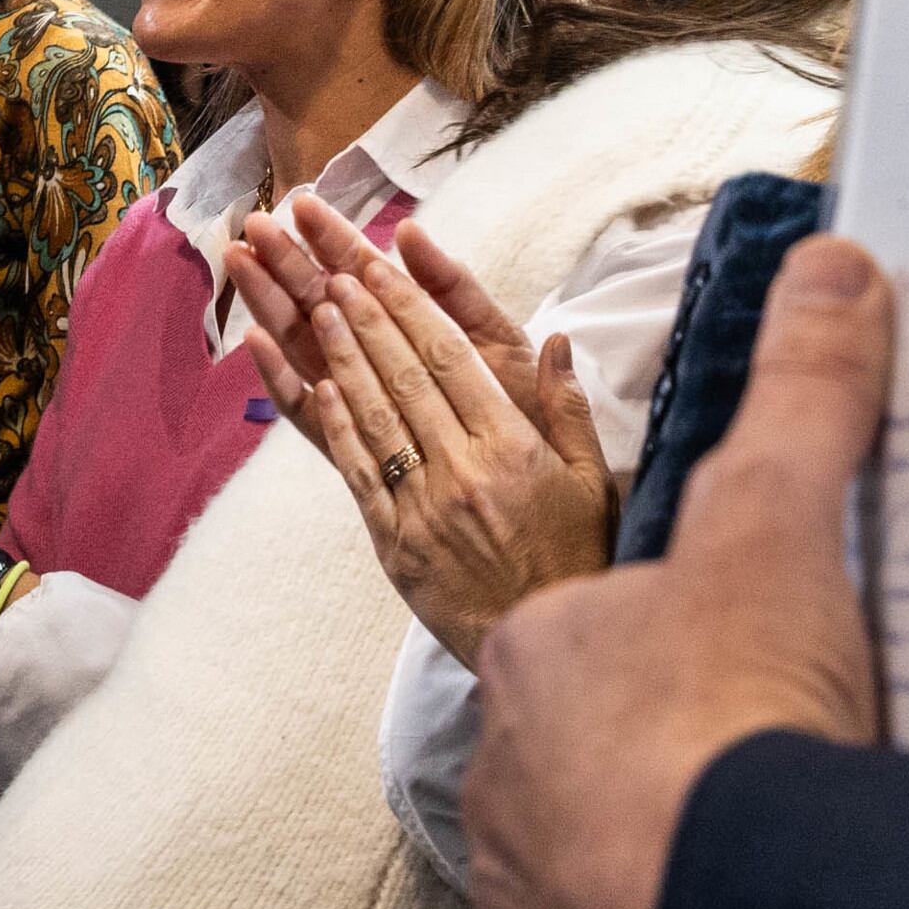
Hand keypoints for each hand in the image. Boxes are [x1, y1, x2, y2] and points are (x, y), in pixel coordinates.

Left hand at [229, 195, 612, 662]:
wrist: (539, 640)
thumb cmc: (576, 559)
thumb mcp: (591, 481)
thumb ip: (568, 408)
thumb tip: (558, 339)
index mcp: (512, 449)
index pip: (450, 360)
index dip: (410, 308)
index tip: (380, 268)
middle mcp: (463, 470)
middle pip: (405, 378)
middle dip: (367, 318)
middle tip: (335, 271)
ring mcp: (424, 507)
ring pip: (376, 416)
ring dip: (344, 358)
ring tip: (317, 308)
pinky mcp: (396, 543)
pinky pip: (361, 474)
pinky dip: (340, 426)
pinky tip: (322, 386)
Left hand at [469, 234, 890, 908]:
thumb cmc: (735, 717)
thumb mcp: (782, 525)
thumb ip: (805, 394)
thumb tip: (835, 259)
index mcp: (531, 651)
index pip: (601, 633)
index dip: (685, 647)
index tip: (763, 674)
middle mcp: (499, 775)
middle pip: (595, 753)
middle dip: (672, 763)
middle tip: (779, 771)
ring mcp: (520, 899)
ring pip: (595, 868)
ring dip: (665, 869)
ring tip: (767, 867)